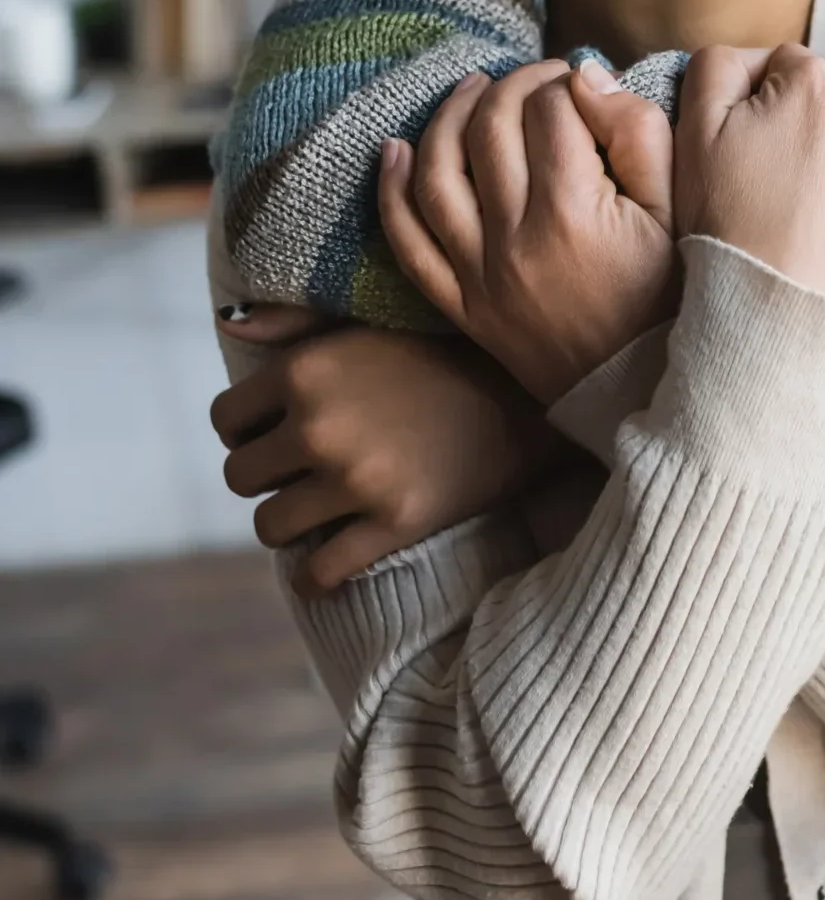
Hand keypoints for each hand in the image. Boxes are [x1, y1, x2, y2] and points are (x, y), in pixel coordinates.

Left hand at [211, 325, 542, 593]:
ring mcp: (355, 479)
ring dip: (289, 524)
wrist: (524, 399)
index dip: (246, 431)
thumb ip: (294, 323)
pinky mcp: (393, 524)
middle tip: (300, 475)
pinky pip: (320, 572)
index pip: (225, 420)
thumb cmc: (439, 353)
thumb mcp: (365, 321)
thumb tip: (230, 322)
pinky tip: (329, 566)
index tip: (273, 437)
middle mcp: (319, 424)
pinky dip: (317, 578)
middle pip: (239, 477)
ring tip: (317, 512)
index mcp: (304, 370)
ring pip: (270, 527)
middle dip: (265, 479)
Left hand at [377, 58, 676, 403]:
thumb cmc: (671, 297)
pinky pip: (408, 244)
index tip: (582, 82)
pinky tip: (394, 152)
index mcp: (575, 212)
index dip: (566, 81)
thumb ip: (639, 134)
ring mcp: (481, 275)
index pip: (551, 111)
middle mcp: (516, 240)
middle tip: (537, 79)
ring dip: (446, 118)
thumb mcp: (677, 212)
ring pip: (437, 174)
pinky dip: (392, 192)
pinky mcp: (463, 306)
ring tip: (470, 89)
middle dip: (511, 85)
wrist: (644, 390)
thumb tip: (587, 76)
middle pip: (490, 128)